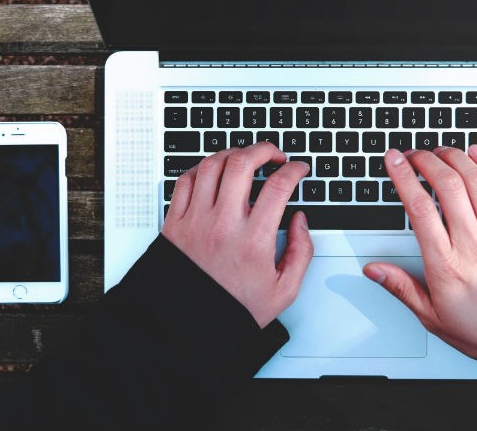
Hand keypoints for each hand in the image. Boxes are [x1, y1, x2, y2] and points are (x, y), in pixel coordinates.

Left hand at [163, 142, 312, 327]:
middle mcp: (223, 224)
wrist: (189, 326)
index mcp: (253, 240)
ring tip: (245, 159)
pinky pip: (185, 180)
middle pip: (242, 163)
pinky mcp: (175, 223)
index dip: (294, 169)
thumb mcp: (284, 290)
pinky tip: (214, 173)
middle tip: (274, 155)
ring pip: (212, 165)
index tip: (298, 169)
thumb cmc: (233, 309)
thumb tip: (300, 221)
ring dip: (233, 154)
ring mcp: (195, 220)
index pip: (278, 186)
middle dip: (264, 149)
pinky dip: (202, 169)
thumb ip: (301, 252)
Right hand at [363, 146, 476, 382]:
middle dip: (425, 160)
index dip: (402, 177)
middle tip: (414, 154)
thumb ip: (402, 288)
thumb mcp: (435, 318)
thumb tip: (374, 270)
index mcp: (447, 265)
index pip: (419, 208)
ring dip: (455, 158)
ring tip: (441, 151)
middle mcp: (473, 244)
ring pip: (475, 181)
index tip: (393, 161)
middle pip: (446, 185)